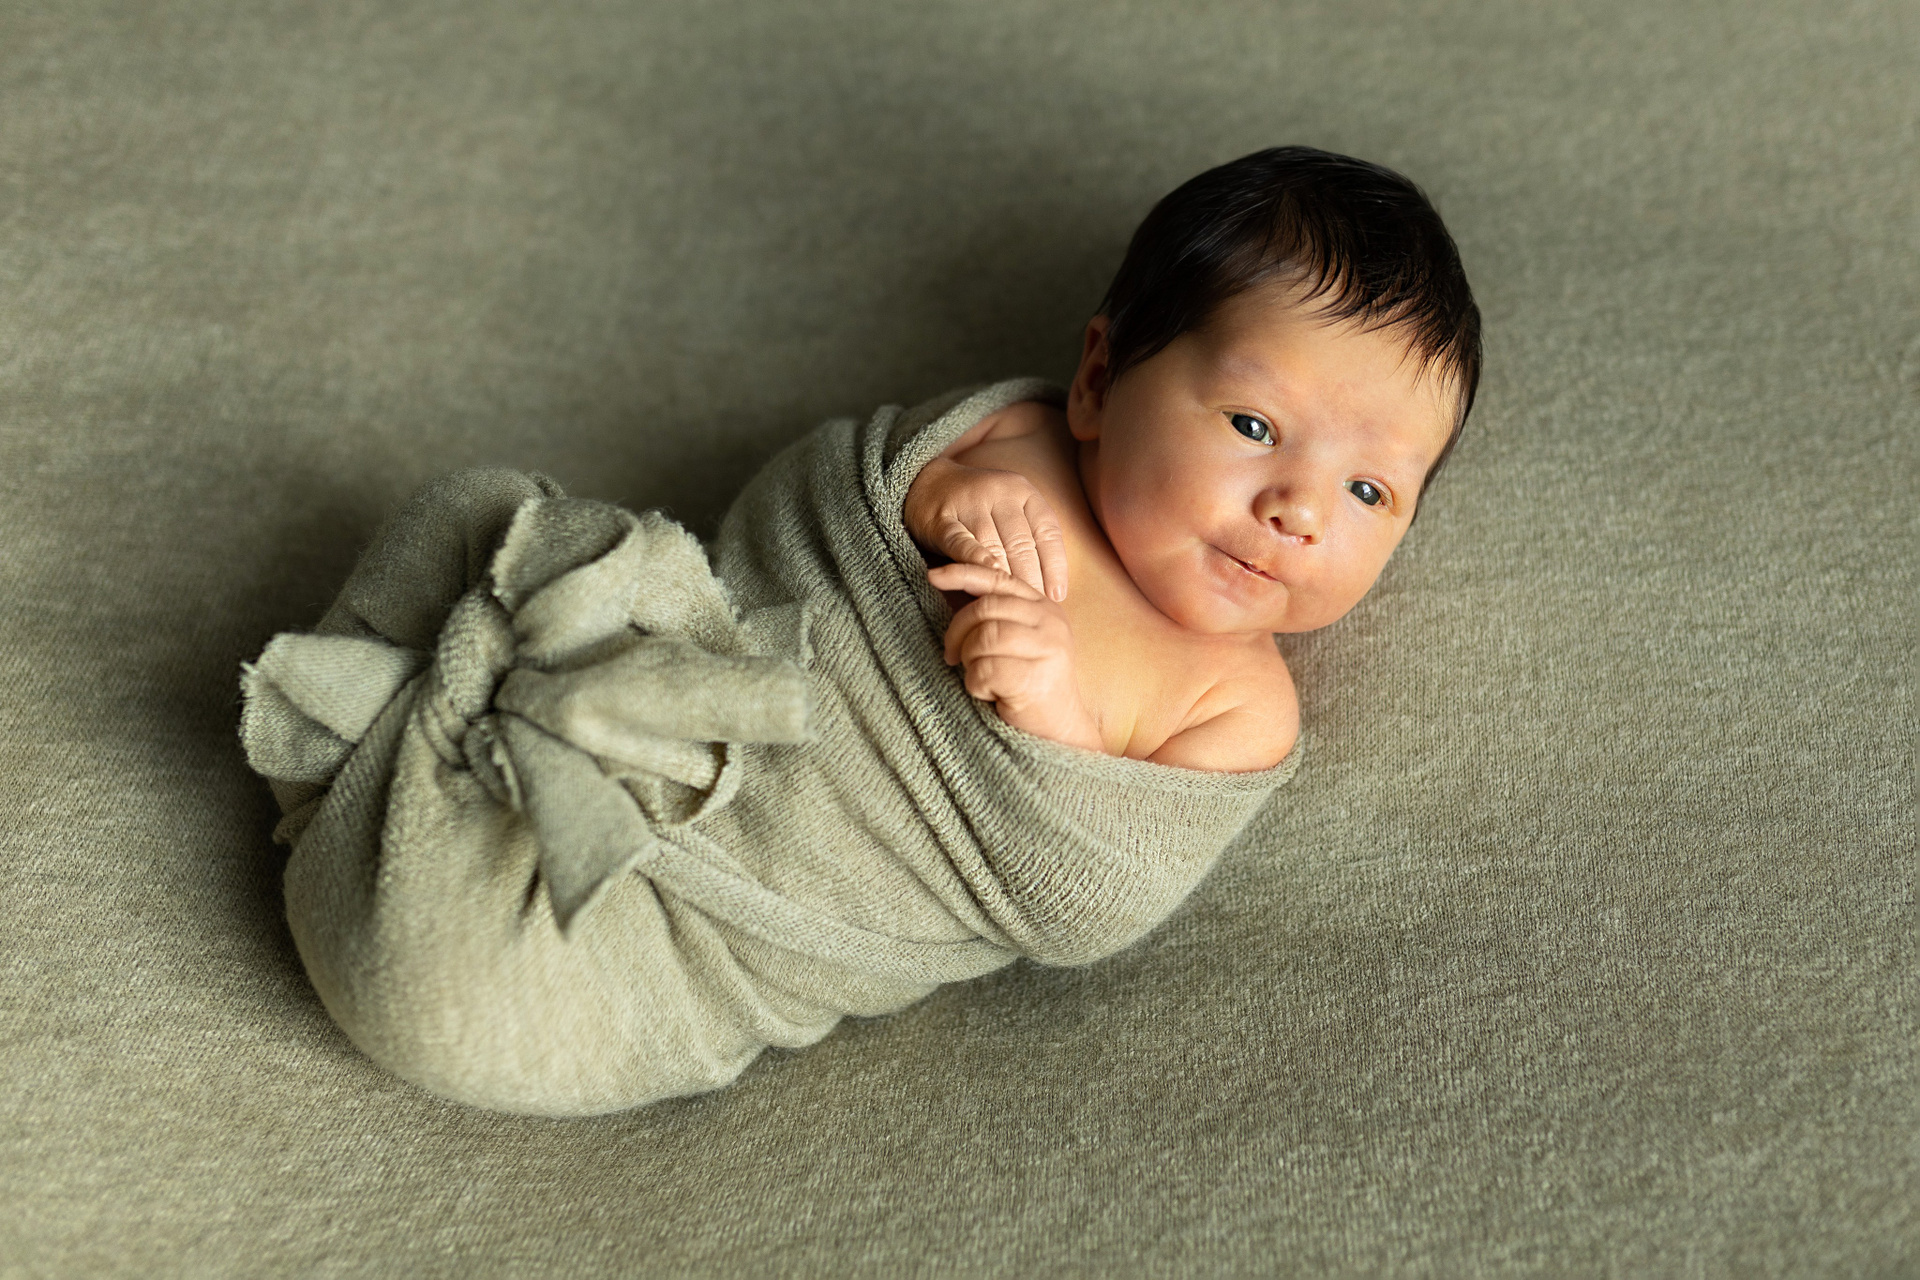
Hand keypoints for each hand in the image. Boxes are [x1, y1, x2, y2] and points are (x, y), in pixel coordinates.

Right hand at [904, 458, 1068, 601]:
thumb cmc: (976, 506)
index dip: (1055, 566)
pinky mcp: (942, 519)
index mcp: (1022, 491)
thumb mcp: (1009, 510)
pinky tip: (986, 577)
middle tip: (1034, 608)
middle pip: (1021, 544)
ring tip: (1013, 604)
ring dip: (1005, 579)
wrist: (925, 483)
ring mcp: (969, 504)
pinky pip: (962, 543)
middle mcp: (999, 493)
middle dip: (1030, 579)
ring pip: (994, 547)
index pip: (1047, 531)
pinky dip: (975, 560)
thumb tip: (1051, 588)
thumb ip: (1029, 538)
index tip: (1057, 595)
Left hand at [930, 561, 1102, 752]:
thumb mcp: (1018, 643)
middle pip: (985, 608)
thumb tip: (946, 583)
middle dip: (958, 633)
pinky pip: (985, 670)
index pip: (999, 579)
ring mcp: (1048, 649)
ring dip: (970, 662)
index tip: (933, 576)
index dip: (963, 574)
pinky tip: (992, 695)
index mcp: (1044, 608)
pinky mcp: (1037, 678)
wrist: (1060, 734)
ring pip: (983, 638)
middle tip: (952, 658)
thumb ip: (995, 616)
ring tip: (982, 679)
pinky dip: (977, 685)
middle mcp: (1051, 622)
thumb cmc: (1029, 688)